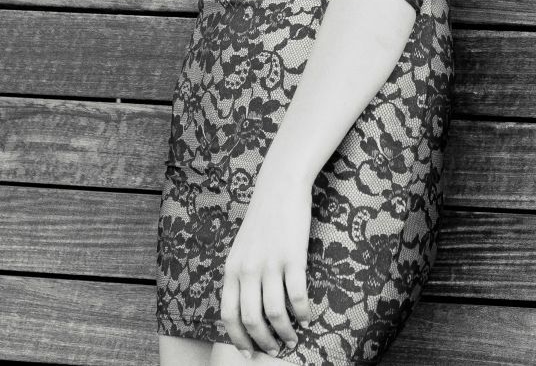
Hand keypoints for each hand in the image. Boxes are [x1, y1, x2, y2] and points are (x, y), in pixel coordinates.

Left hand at [220, 168, 314, 356]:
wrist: (280, 186)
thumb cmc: (262, 218)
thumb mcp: (241, 248)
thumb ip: (241, 276)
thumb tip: (247, 310)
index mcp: (232, 268)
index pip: (229, 315)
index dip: (239, 339)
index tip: (249, 353)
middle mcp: (248, 269)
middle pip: (251, 319)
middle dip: (263, 342)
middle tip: (275, 350)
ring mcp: (270, 263)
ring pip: (275, 312)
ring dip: (284, 333)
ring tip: (292, 339)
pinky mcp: (293, 256)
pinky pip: (297, 295)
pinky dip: (302, 312)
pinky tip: (307, 316)